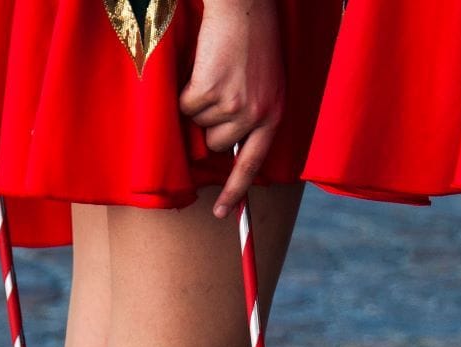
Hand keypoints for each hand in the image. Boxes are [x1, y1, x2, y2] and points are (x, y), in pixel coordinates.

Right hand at [179, 0, 284, 216]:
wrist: (245, 8)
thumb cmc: (253, 40)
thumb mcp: (266, 82)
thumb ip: (253, 113)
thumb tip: (223, 145)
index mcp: (274, 115)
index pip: (253, 163)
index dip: (235, 191)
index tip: (219, 213)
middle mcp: (257, 115)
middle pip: (218, 144)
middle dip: (209, 123)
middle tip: (216, 90)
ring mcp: (234, 104)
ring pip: (199, 124)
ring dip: (198, 102)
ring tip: (213, 74)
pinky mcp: (211, 91)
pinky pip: (185, 106)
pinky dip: (185, 90)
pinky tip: (201, 69)